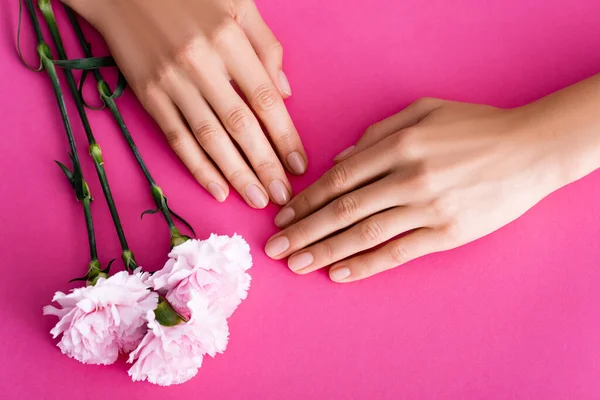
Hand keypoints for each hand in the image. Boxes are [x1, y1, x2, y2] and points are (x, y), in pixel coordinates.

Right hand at [67, 0, 306, 206]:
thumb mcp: (237, 4)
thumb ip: (266, 45)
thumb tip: (284, 94)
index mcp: (229, 38)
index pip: (265, 99)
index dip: (284, 137)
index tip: (298, 165)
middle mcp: (201, 64)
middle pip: (241, 126)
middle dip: (265, 166)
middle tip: (282, 196)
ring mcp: (171, 82)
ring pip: (210, 139)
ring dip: (236, 175)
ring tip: (257, 199)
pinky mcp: (149, 96)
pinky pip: (177, 139)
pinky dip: (198, 168)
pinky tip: (218, 190)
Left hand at [264, 98, 570, 281]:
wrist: (531, 150)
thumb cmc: (475, 127)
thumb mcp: (426, 111)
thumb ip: (378, 131)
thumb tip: (339, 160)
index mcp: (399, 144)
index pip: (339, 178)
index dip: (307, 199)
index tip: (283, 215)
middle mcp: (408, 176)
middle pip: (342, 210)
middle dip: (303, 231)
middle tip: (274, 249)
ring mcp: (428, 208)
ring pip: (363, 234)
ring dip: (324, 251)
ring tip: (295, 265)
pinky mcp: (446, 234)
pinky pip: (396, 253)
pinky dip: (364, 265)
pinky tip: (338, 274)